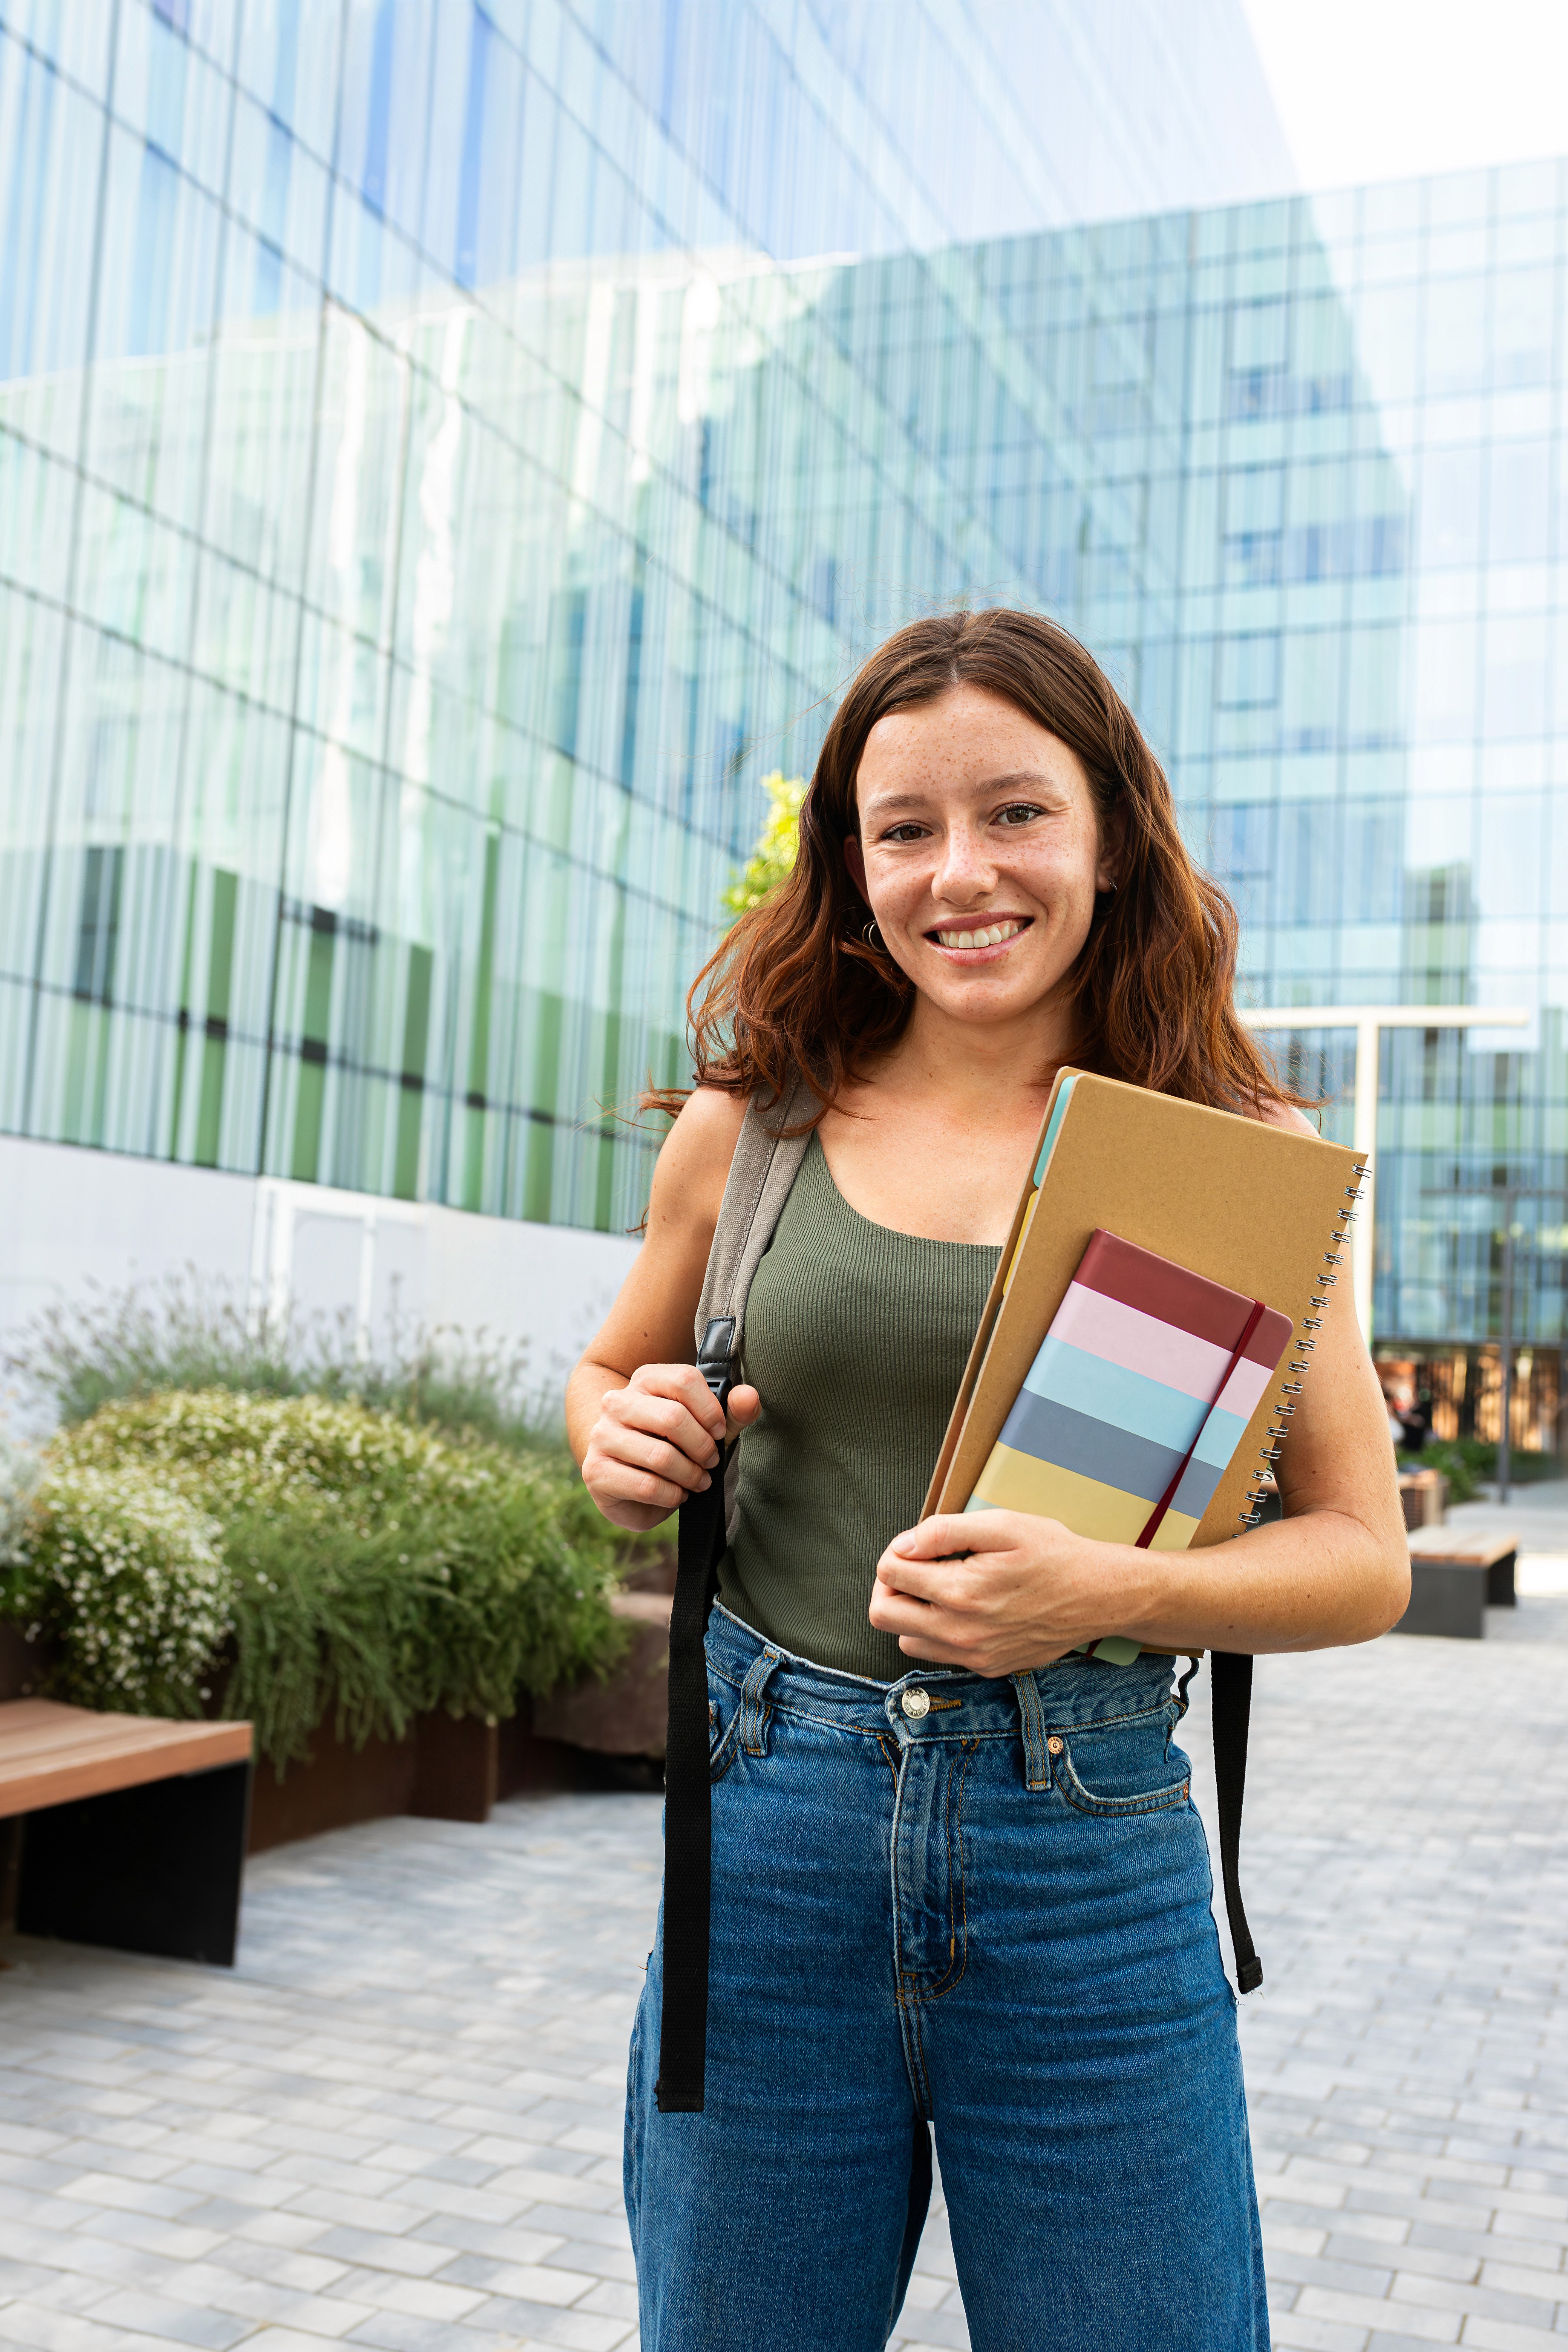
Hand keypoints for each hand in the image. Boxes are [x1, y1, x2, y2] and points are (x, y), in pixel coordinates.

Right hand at [581, 1363, 760, 1530]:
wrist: (626, 1481)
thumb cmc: (671, 1446)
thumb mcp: (706, 1427)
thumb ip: (732, 1411)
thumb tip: (750, 1397)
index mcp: (645, 1379)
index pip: (684, 1380)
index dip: (711, 1410)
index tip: (719, 1432)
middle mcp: (617, 1402)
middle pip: (673, 1418)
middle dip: (702, 1447)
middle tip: (711, 1463)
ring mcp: (602, 1436)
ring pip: (660, 1456)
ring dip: (690, 1475)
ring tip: (698, 1482)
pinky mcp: (596, 1471)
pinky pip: (647, 1486)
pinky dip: (672, 1495)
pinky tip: (676, 1494)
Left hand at [868, 1510, 1135, 1676]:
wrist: (1097, 1596)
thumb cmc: (1053, 1554)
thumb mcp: (1001, 1525)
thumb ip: (944, 1532)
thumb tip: (902, 1546)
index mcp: (960, 1592)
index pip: (889, 1574)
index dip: (896, 1551)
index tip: (917, 1546)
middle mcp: (961, 1633)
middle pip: (884, 1615)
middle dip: (891, 1585)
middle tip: (917, 1567)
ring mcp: (974, 1655)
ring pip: (906, 1640)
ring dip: (912, 1612)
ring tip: (941, 1587)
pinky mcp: (987, 1667)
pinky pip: (939, 1654)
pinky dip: (938, 1632)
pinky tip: (966, 1608)